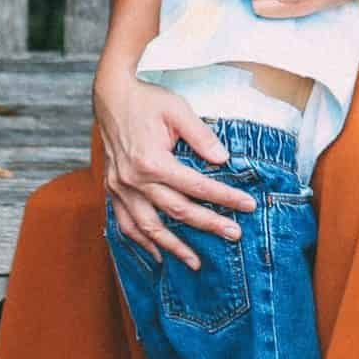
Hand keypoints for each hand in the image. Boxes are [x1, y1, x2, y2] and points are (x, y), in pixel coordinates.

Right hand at [96, 73, 251, 265]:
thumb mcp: (178, 110)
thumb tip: (224, 160)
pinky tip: (156, 252)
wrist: (111, 96)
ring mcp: (120, 188)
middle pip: (177, 211)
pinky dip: (140, 241)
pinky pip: (125, 224)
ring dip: (172, 247)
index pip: (196, 186)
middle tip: (233, 234)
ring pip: (148, 227)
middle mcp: (133, 180)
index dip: (224, 197)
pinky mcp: (113, 190)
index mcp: (152, 161)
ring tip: (195, 262)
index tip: (247, 206)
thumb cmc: (147, 101)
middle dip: (208, 225)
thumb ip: (202, 136)